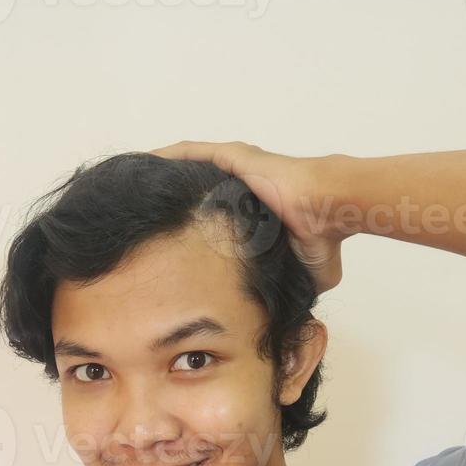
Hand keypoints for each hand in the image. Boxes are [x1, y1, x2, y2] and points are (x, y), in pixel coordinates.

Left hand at [147, 140, 350, 293]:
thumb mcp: (308, 272)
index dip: (195, 222)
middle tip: (143, 211)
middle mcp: (244, 184)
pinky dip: (168, 157)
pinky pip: (192, 153)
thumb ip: (291, 286)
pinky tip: (144, 162)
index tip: (171, 238)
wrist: (330, 209)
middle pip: (198, 188)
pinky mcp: (235, 156)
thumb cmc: (324, 237)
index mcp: (257, 207)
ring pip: (191, 167)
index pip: (216, 212)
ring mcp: (239, 166)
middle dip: (172, 198)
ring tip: (135, 185)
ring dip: (165, 175)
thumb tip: (287, 312)